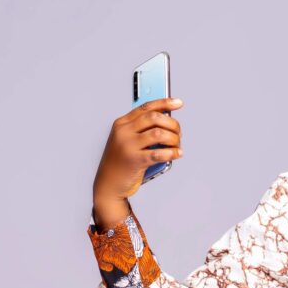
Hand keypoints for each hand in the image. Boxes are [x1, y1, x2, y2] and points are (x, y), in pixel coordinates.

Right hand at [92, 97, 183, 227]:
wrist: (108, 184)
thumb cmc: (121, 162)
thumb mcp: (126, 141)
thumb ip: (141, 130)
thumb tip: (167, 122)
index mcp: (121, 124)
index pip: (146, 107)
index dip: (164, 103)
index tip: (178, 103)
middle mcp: (123, 132)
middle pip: (154, 118)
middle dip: (172, 124)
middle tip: (179, 133)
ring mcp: (128, 146)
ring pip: (159, 134)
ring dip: (173, 139)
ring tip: (177, 145)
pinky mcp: (134, 160)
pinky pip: (159, 153)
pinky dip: (172, 153)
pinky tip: (177, 154)